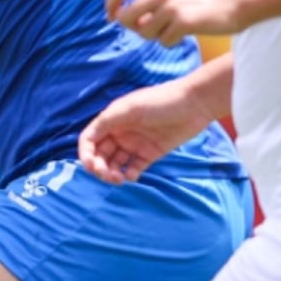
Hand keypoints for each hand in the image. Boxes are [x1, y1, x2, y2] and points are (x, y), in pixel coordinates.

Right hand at [79, 80, 215, 184]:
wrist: (195, 104)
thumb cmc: (162, 101)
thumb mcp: (131, 107)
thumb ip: (108, 121)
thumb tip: (87, 139)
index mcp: (112, 120)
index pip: (89, 140)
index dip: (85, 154)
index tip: (91, 166)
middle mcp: (120, 132)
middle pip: (100, 155)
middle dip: (99, 167)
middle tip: (108, 176)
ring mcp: (135, 144)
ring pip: (114, 164)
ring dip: (112, 173)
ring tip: (119, 179)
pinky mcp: (149, 154)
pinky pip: (133, 168)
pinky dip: (129, 175)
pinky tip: (132, 176)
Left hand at [105, 0, 245, 44]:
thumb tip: (130, 13)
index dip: (110, 3)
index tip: (111, 16)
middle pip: (126, 16)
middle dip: (133, 28)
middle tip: (149, 30)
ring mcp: (172, 6)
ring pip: (145, 32)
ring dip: (156, 36)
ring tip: (173, 30)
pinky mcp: (184, 22)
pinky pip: (164, 41)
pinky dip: (172, 43)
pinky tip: (186, 34)